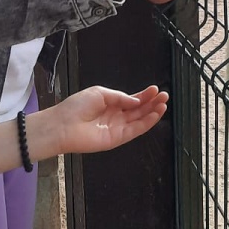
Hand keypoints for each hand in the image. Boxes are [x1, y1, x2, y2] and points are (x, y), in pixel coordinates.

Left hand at [49, 84, 168, 153]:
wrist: (64, 125)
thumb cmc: (77, 106)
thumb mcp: (100, 93)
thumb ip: (120, 97)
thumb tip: (136, 101)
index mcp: (110, 104)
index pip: (131, 100)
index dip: (144, 95)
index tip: (155, 89)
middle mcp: (115, 116)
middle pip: (138, 110)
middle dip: (152, 103)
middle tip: (164, 95)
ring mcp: (117, 128)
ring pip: (139, 120)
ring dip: (152, 113)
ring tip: (164, 104)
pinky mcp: (117, 139)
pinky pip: (135, 131)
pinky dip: (146, 123)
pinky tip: (155, 115)